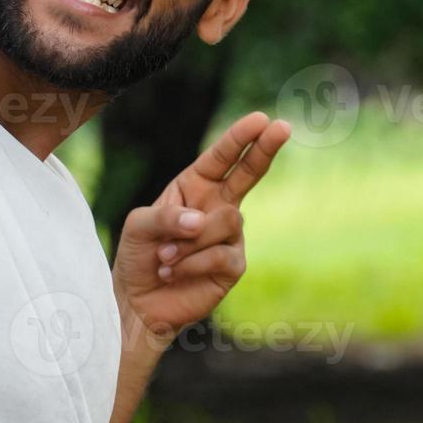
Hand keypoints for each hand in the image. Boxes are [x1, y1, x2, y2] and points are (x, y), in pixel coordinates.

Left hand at [112, 111, 292, 339]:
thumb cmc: (138, 258)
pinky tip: (173, 273)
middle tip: (283, 127)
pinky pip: (223, 254)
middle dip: (265, 149)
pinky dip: (192, 263)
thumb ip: (166, 216)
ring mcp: (229, 236)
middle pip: (249, 174)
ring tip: (165, 258)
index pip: (221, 158)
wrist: (139, 303)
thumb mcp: (139, 226)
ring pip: (227, 219)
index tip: (260, 119)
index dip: (240, 138)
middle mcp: (217, 206)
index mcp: (195, 187)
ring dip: (190, 240)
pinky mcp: (233, 265)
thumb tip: (201, 220)